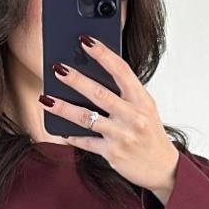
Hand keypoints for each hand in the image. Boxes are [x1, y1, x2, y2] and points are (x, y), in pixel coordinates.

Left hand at [42, 37, 178, 197]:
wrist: (162, 167)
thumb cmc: (150, 133)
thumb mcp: (146, 108)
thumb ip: (126, 93)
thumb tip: (94, 74)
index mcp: (142, 100)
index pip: (121, 71)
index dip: (102, 54)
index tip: (85, 41)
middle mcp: (133, 117)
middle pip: (99, 93)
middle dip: (75, 80)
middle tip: (57, 69)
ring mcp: (122, 136)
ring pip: (87, 118)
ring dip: (64, 108)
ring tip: (46, 99)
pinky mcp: (112, 153)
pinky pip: (86, 142)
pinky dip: (71, 136)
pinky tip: (59, 129)